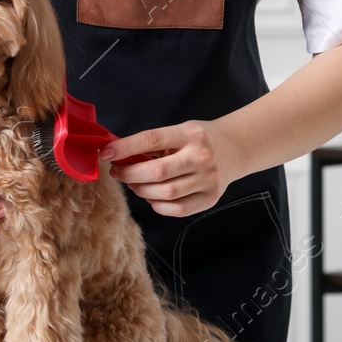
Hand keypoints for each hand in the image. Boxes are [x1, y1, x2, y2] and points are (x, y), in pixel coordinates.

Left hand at [98, 119, 243, 216]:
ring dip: (141, 190)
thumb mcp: (180, 131)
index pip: (152, 140)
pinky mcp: (210, 198)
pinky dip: (157, 205)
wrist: (236, 148)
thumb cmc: (200, 140)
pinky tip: (153, 196)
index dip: (125, 148)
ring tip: (135, 183)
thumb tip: (119, 157)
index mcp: (190, 134)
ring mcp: (207, 180)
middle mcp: (201, 157)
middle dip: (130, 174)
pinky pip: (176, 209)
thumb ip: (154, 144)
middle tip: (119, 172)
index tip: (106, 153)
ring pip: (165, 193)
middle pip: (157, 171)